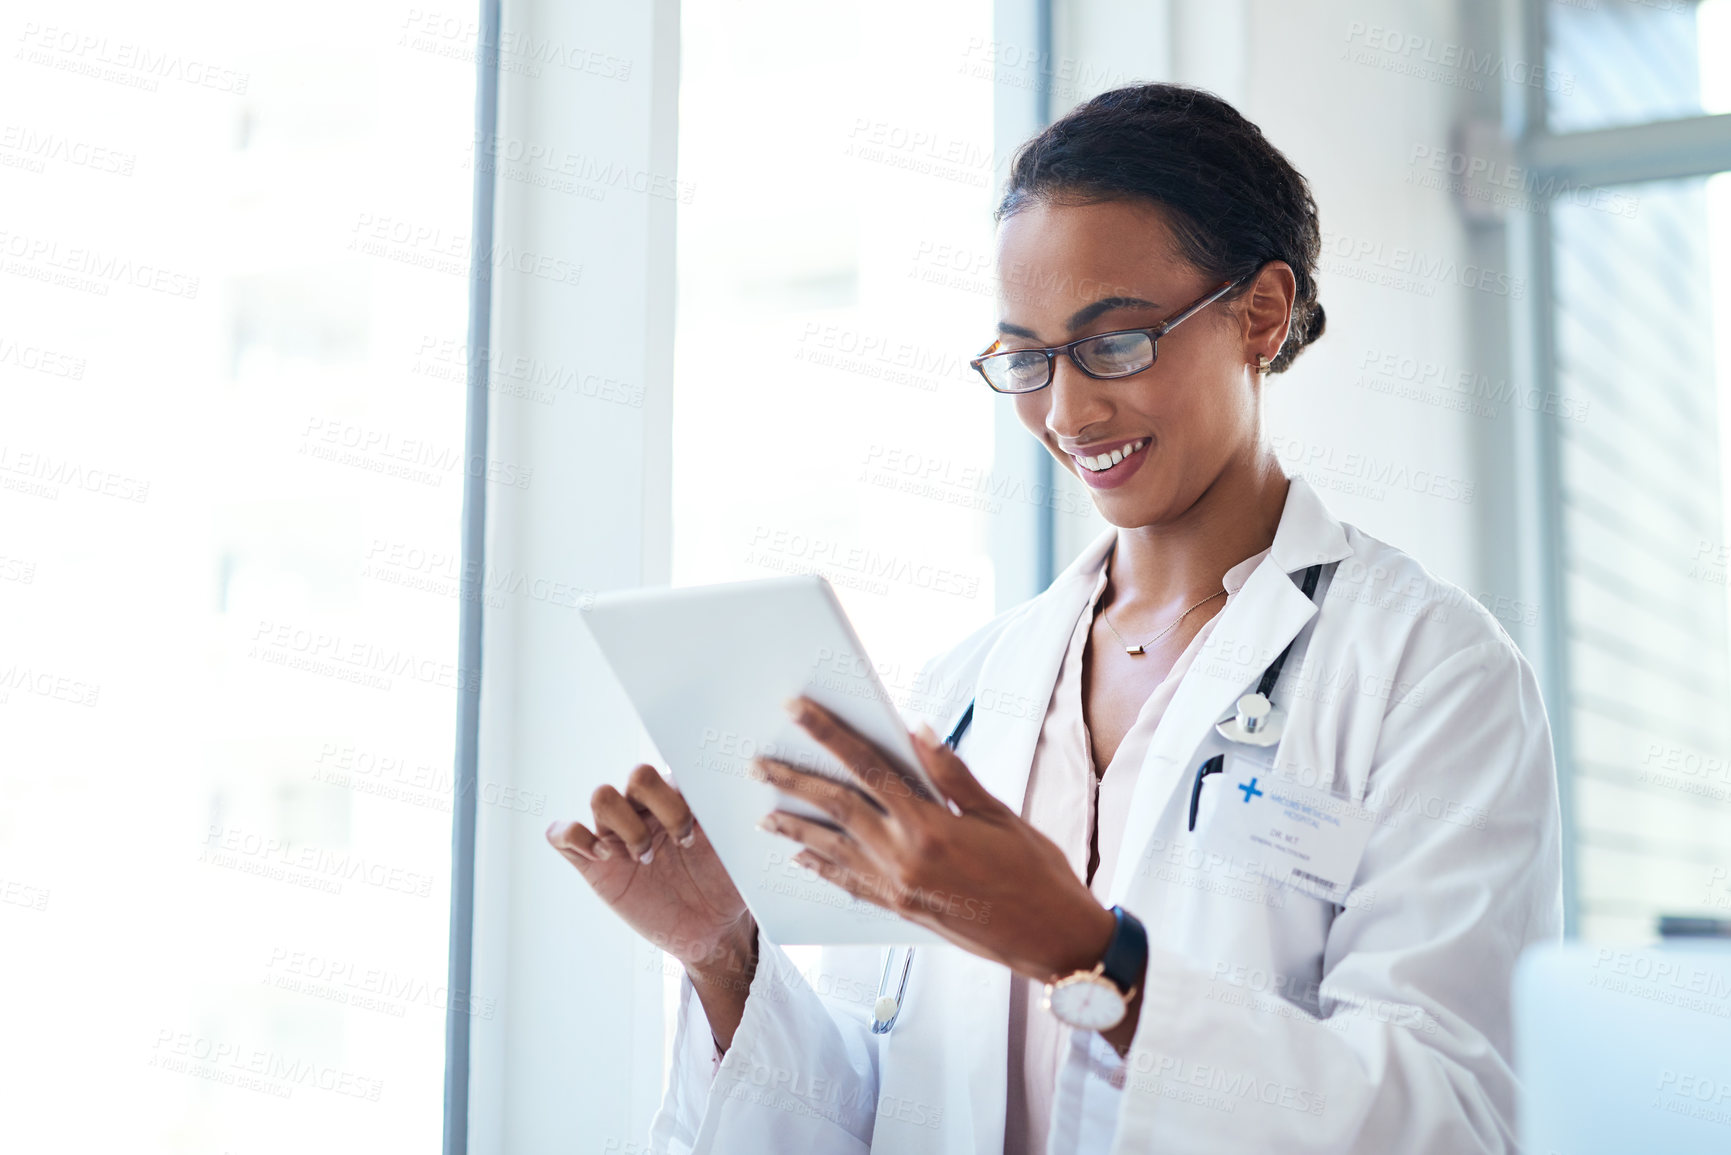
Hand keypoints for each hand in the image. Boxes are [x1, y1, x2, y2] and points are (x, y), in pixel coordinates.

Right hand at [546, 764, 755, 1011]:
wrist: (712, 929)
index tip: (701, 827)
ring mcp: (617, 834)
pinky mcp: (594, 865)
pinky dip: (574, 837)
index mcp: (680, 796)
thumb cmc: (726, 883)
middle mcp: (646, 809)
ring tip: (645, 859)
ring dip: (627, 826)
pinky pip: (561, 834)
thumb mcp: (738, 849)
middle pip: (637, 775)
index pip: (675, 765)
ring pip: (602, 795)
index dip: (685, 790)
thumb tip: (736, 793)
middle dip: (662, 807)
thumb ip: (730, 817)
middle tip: (681, 843)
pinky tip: (605, 857)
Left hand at [752, 696, 1115, 985]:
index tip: (796, 709)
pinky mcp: (901, 910)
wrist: (1052, 938)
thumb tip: (917, 729)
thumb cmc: (1036, 871)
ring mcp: (899, 888)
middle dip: (792, 782)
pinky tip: (801, 859)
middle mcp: (905, 857)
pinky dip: (822, 869)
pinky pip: (850, 885)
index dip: (828, 734)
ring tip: (762, 815)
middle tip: (756, 764)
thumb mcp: (999, 814)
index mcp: (930, 825)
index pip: (866, 767)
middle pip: (836, 807)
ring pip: (832, 850)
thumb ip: (952, 774)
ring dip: (794, 828)